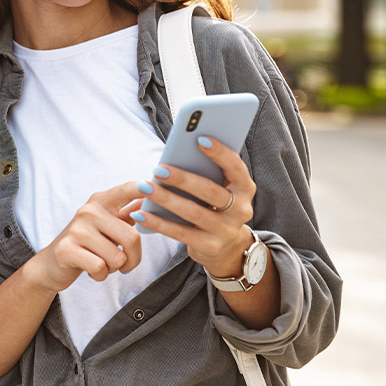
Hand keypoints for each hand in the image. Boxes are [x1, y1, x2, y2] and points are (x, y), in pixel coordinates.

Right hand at [26, 181, 143, 293]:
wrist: (53, 263)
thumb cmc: (88, 244)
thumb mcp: (107, 224)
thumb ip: (128, 211)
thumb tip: (152, 194)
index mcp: (101, 201)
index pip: (126, 190)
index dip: (141, 188)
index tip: (152, 184)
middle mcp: (89, 211)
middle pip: (132, 237)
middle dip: (133, 258)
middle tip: (124, 263)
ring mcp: (77, 229)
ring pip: (117, 258)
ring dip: (114, 268)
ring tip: (101, 262)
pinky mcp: (67, 249)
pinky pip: (100, 268)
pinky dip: (101, 275)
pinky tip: (91, 270)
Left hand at [131, 136, 255, 277]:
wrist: (226, 247)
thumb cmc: (215, 205)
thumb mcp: (220, 187)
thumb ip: (208, 171)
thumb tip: (178, 150)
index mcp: (245, 188)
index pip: (236, 168)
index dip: (220, 153)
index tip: (199, 138)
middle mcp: (240, 210)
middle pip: (210, 191)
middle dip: (183, 179)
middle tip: (158, 169)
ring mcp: (226, 230)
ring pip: (193, 212)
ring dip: (166, 199)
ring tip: (145, 187)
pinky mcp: (209, 246)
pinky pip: (180, 233)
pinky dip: (158, 223)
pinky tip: (141, 213)